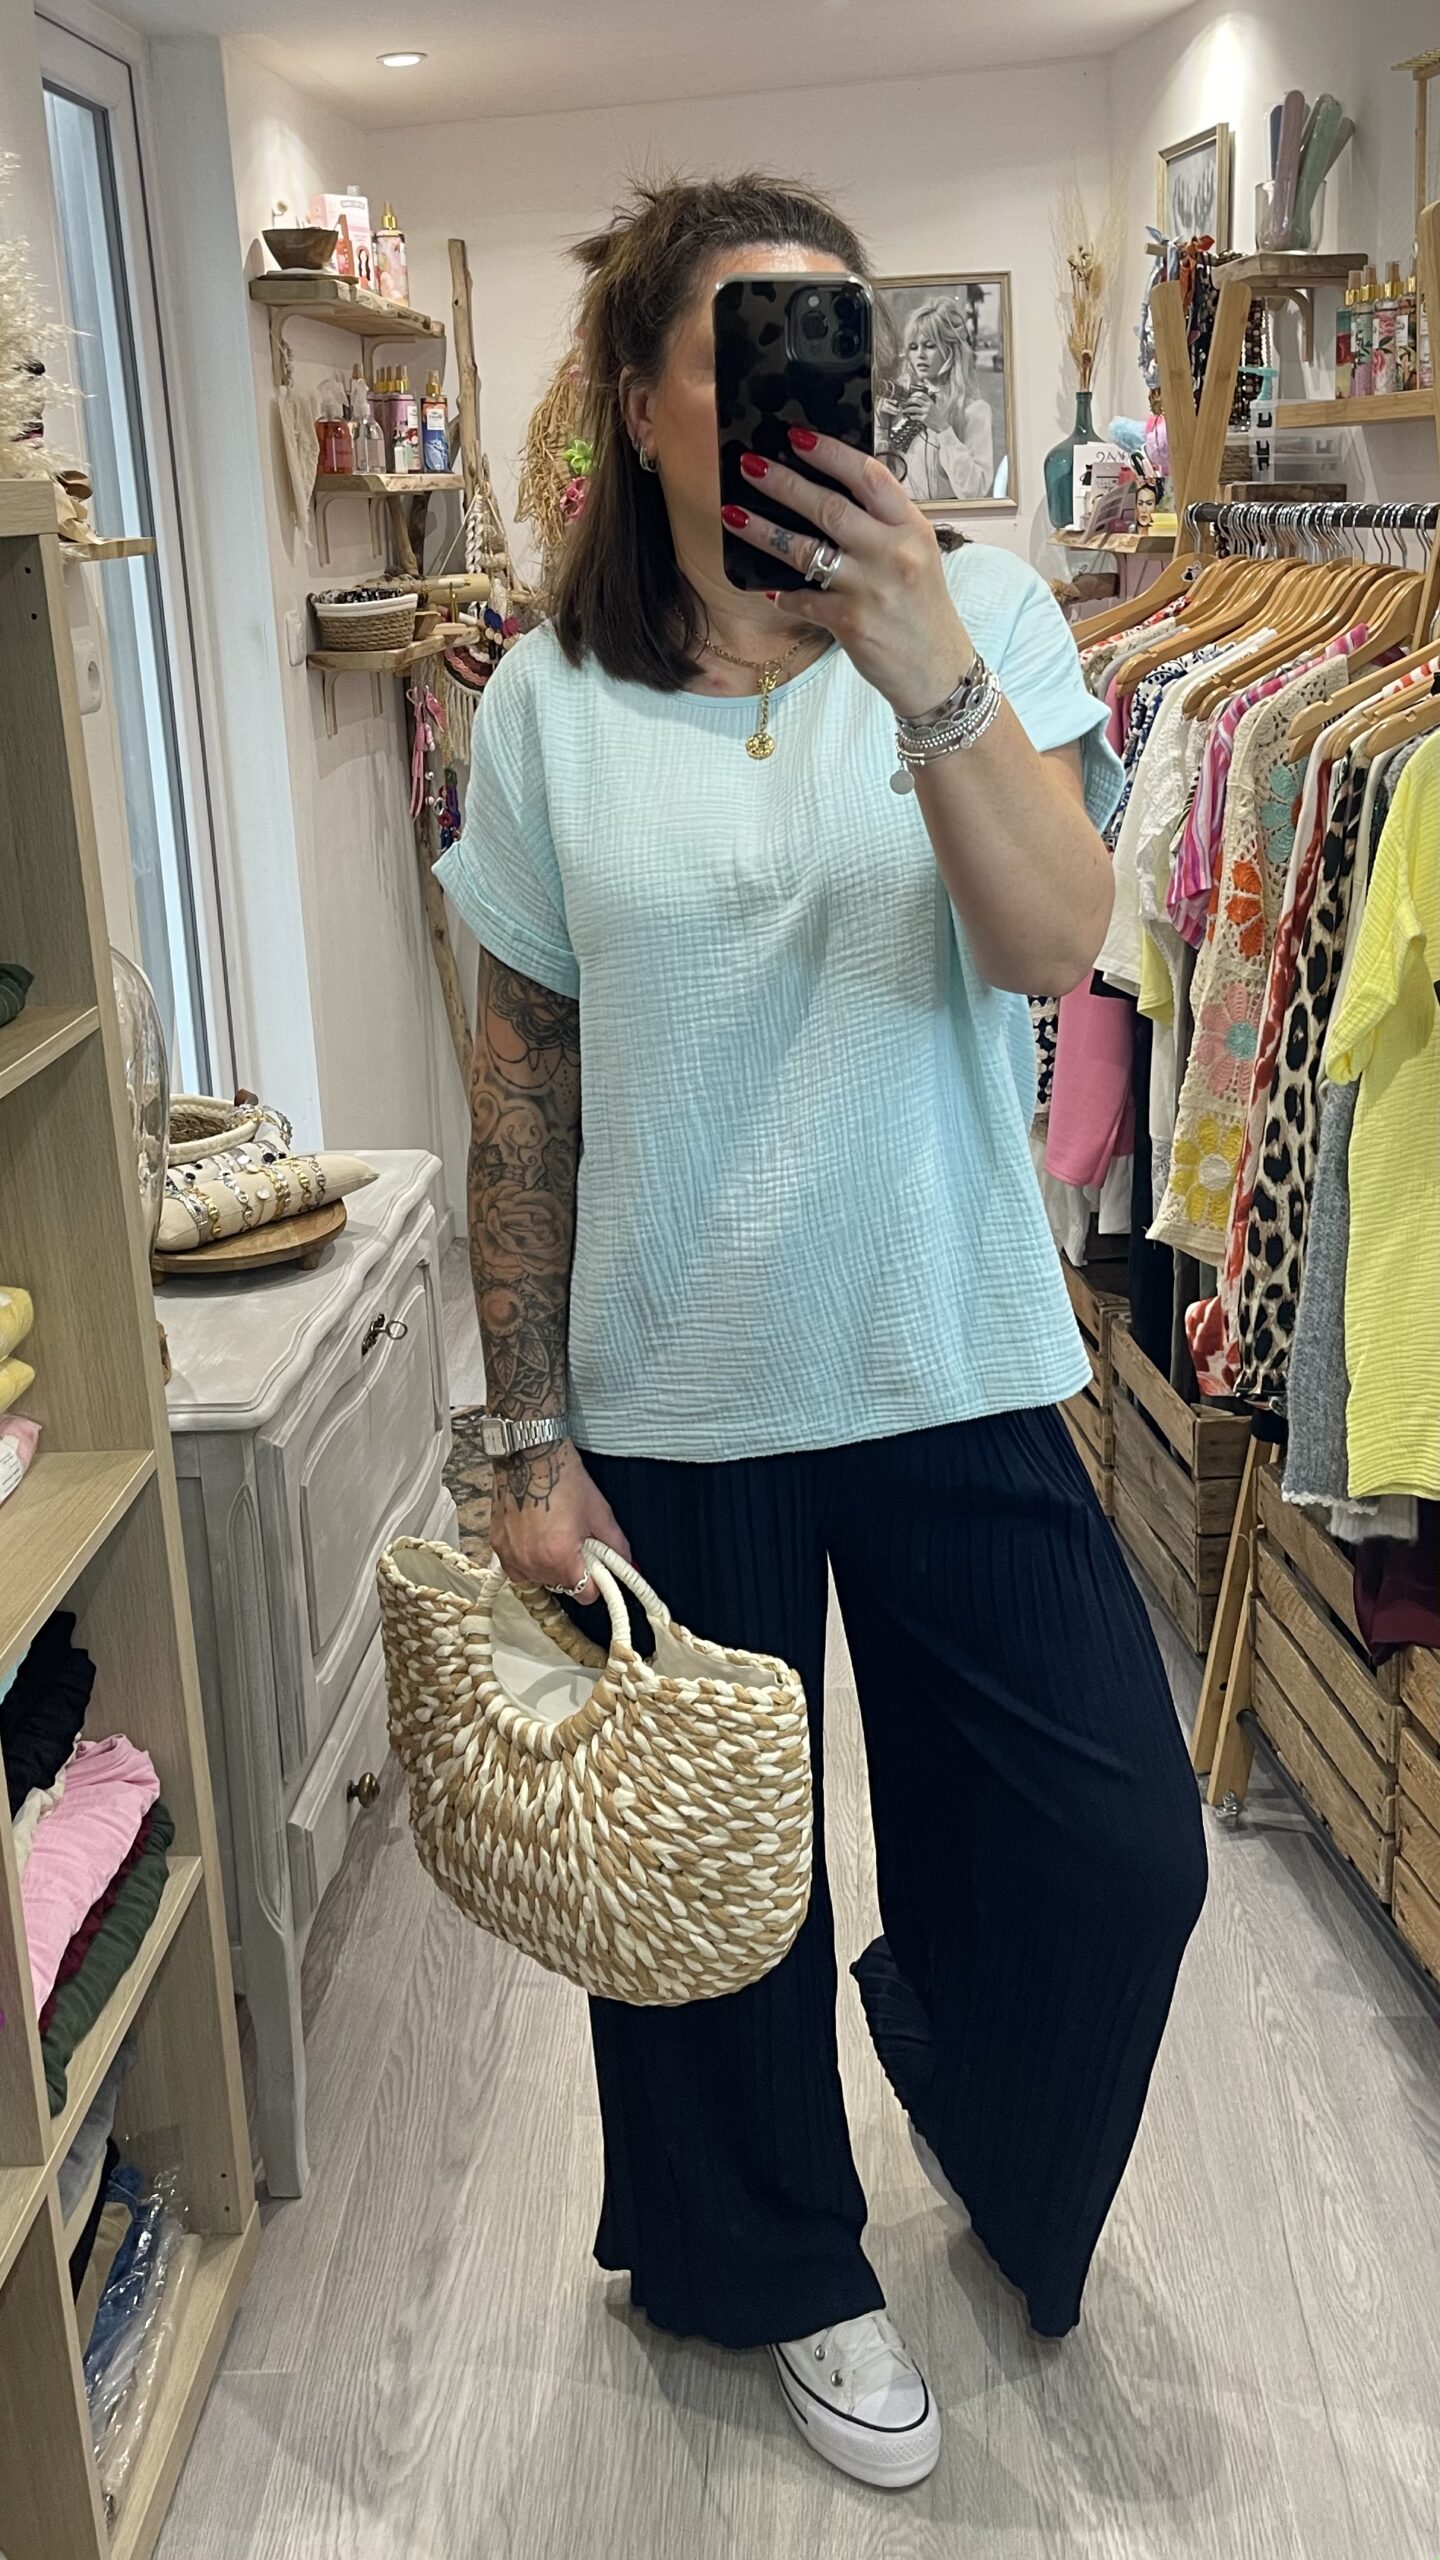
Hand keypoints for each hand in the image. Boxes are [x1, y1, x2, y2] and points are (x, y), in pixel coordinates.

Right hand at [489, 1437, 631, 1603]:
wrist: (529, 1454)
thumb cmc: (564, 1479)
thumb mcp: (599, 1513)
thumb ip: (617, 1546)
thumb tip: (629, 1565)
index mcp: (560, 1558)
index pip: (584, 1595)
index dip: (595, 1582)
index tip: (596, 1567)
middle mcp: (532, 1563)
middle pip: (561, 1587)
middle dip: (572, 1571)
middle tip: (575, 1544)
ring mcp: (511, 1555)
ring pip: (537, 1580)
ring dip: (548, 1567)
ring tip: (554, 1537)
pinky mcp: (497, 1545)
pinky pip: (516, 1569)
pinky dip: (527, 1560)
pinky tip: (535, 1539)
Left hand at [725, 429, 974, 718]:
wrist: (937, 670)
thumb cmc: (922, 608)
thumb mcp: (917, 554)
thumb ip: (882, 523)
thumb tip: (832, 489)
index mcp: (911, 527)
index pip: (869, 476)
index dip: (830, 452)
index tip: (796, 436)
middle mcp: (893, 553)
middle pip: (829, 508)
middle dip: (784, 483)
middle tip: (749, 464)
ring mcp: (871, 588)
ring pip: (805, 551)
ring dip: (764, 531)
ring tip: (733, 514)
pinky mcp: (851, 622)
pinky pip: (803, 599)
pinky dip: (782, 592)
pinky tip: (766, 585)